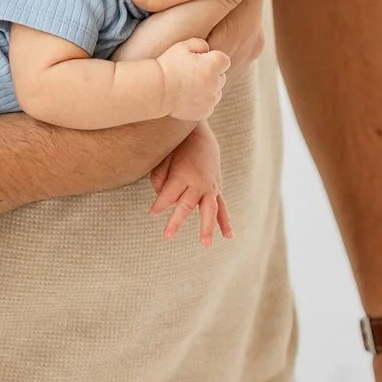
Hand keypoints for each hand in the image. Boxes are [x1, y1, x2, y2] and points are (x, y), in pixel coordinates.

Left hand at [148, 121, 231, 244]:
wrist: (201, 137)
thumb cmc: (177, 148)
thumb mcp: (163, 158)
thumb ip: (159, 178)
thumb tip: (162, 197)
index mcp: (182, 174)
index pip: (168, 194)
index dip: (159, 205)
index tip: (152, 213)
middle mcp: (198, 182)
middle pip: (187, 205)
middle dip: (176, 220)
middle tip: (167, 235)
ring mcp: (210, 187)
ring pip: (209, 210)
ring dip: (207, 227)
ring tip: (205, 243)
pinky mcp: (217, 190)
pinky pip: (222, 207)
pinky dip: (225, 222)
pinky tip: (228, 236)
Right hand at [155, 39, 231, 120]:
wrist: (157, 90)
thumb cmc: (168, 65)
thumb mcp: (182, 47)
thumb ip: (200, 44)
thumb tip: (208, 50)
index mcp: (213, 66)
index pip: (224, 61)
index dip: (213, 59)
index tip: (201, 60)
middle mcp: (215, 84)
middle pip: (221, 76)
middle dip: (211, 73)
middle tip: (191, 73)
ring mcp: (211, 100)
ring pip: (216, 91)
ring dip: (208, 88)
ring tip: (189, 85)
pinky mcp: (205, 112)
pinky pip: (210, 104)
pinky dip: (203, 101)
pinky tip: (188, 96)